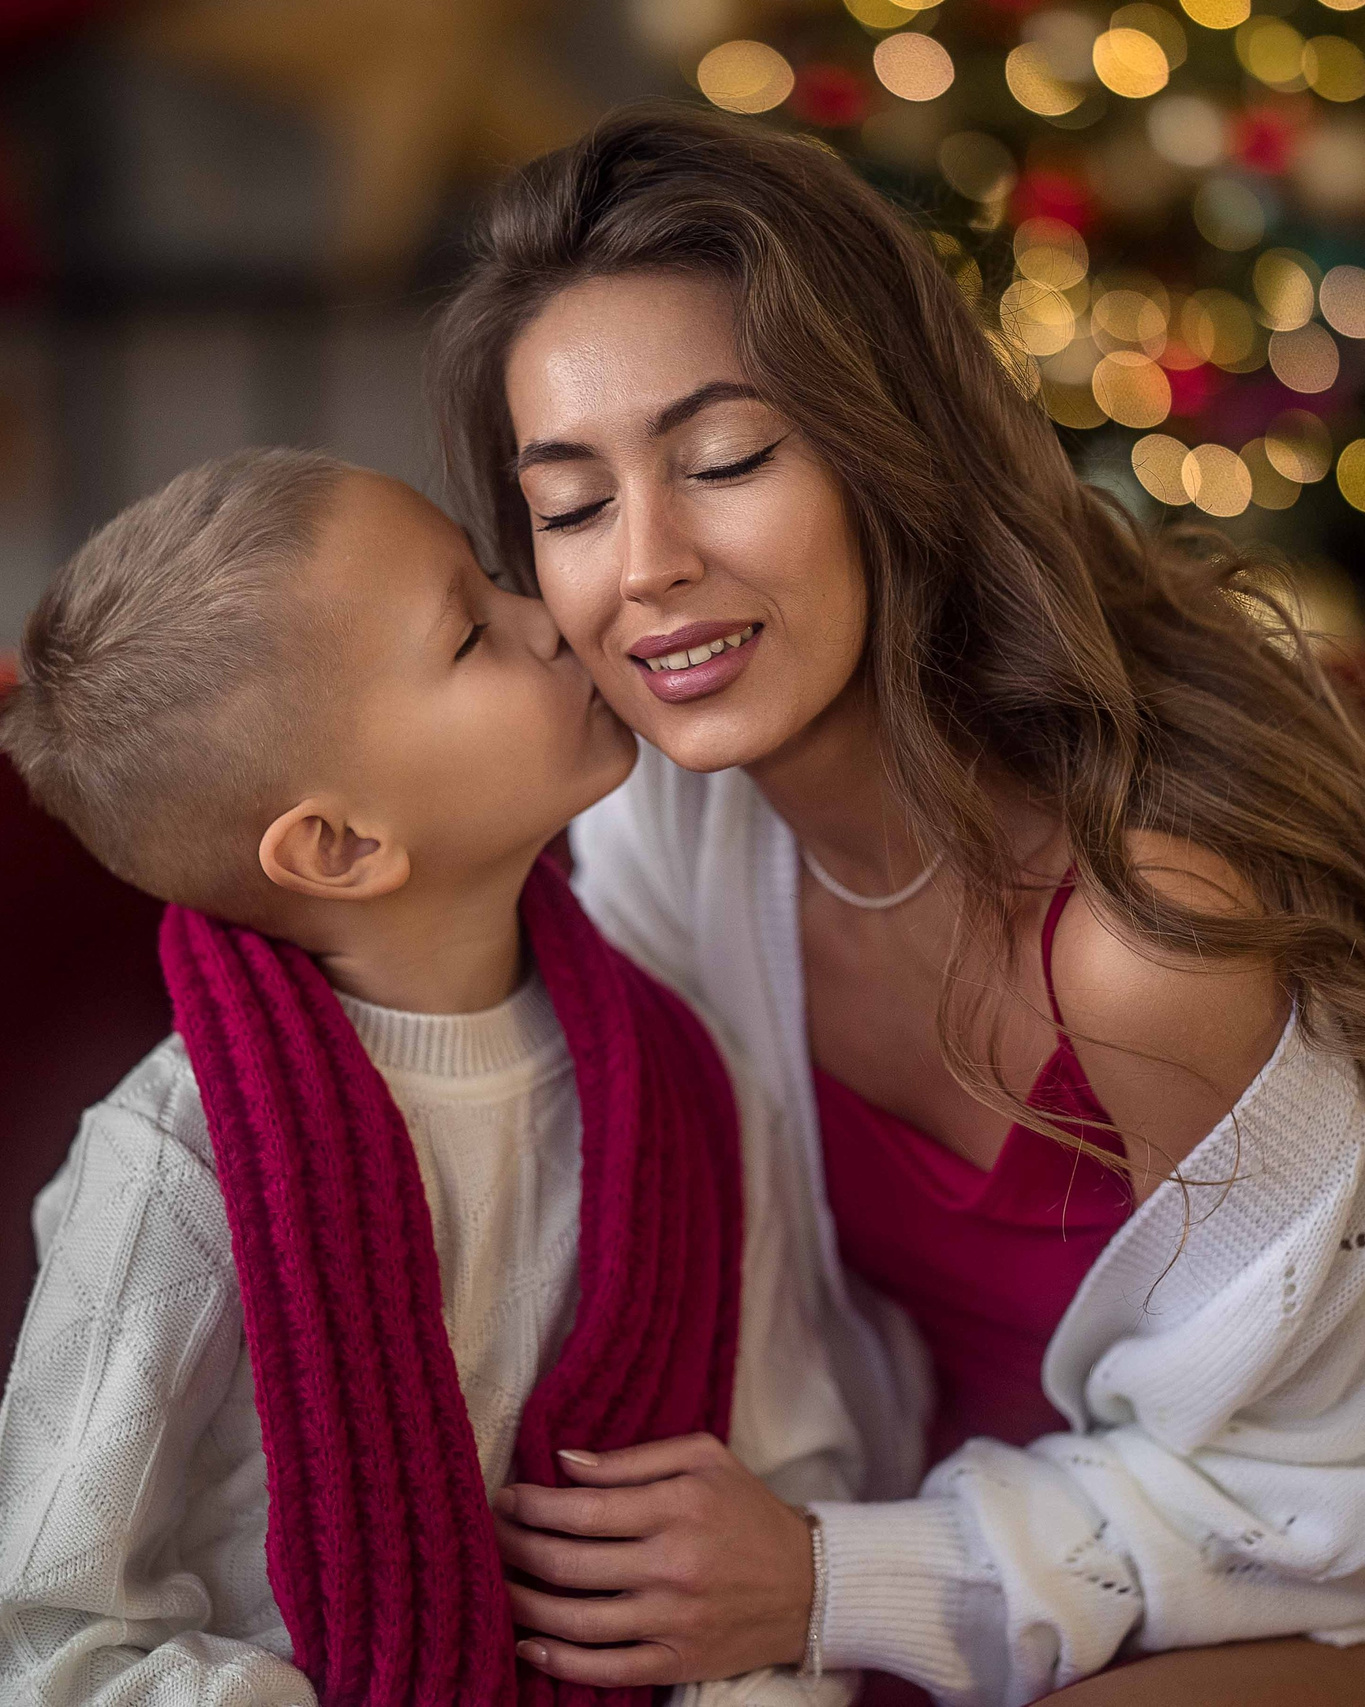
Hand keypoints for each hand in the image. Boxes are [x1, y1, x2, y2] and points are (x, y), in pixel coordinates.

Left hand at [494, 1432, 814, 1688]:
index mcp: (678, 1507)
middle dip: (516, 1547)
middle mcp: (673, 1565)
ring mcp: (674, 1620)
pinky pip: (605, 1669)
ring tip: (497, 1583)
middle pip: (569, 1564)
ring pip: (576, 1620)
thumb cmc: (748, 1509)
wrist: (810, 1584)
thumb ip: (633, 1458)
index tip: (506, 1497)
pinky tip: (528, 1642)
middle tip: (491, 1534)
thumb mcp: (703, 1457)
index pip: (583, 1510)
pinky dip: (559, 1660)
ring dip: (524, 1603)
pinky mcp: (678, 1662)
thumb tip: (565, 1462)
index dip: (533, 1506)